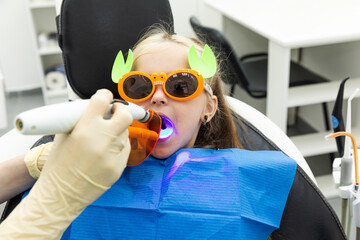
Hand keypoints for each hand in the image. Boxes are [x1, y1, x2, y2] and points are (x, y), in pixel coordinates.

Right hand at [0, 89, 131, 238]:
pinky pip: (124, 149)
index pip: (102, 100)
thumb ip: (78, 120)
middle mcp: (102, 140)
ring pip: (125, 133)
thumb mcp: (62, 137)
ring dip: (117, 130)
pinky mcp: (119, 167)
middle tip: (115, 111)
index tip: (104, 96)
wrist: (60, 195)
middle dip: (121, 109)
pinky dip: (118, 146)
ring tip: (105, 136)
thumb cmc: (58, 166)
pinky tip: (107, 151)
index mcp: (85, 129)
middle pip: (124, 115)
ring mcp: (112, 155)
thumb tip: (91, 107)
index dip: (104, 95)